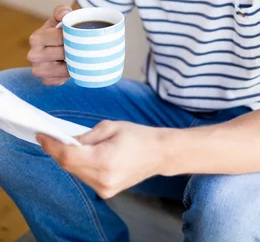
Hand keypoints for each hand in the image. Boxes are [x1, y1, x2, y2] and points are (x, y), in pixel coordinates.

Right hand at [28, 4, 71, 85]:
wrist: (61, 44)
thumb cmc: (61, 29)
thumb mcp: (61, 17)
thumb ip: (62, 11)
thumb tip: (65, 14)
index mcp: (35, 38)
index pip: (59, 38)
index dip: (72, 36)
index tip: (79, 35)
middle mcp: (33, 55)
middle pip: (61, 53)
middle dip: (74, 49)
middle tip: (82, 46)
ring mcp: (38, 70)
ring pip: (62, 69)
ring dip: (73, 63)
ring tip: (78, 55)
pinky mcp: (46, 81)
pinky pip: (62, 80)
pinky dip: (70, 74)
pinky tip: (72, 66)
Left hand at [36, 121, 165, 198]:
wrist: (158, 154)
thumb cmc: (137, 136)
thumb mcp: (110, 126)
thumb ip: (86, 135)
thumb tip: (66, 140)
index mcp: (105, 159)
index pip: (68, 156)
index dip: (52, 146)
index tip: (42, 136)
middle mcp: (103, 178)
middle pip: (69, 166)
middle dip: (58, 151)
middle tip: (51, 137)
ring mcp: (105, 189)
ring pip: (75, 173)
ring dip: (69, 159)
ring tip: (69, 144)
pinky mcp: (106, 192)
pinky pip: (85, 178)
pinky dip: (80, 166)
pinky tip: (84, 155)